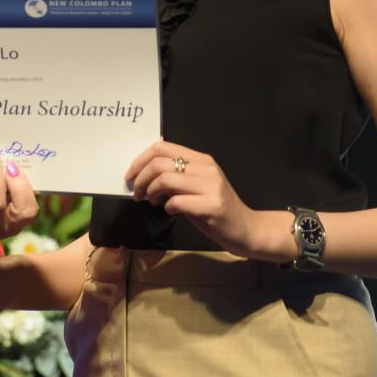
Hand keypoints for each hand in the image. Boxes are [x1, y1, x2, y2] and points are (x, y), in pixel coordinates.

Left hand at [126, 140, 260, 256]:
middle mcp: (206, 168)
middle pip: (159, 163)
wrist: (246, 229)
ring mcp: (211, 187)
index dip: (140, 160)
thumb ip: (177, 174)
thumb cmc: (216, 208)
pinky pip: (177, 202)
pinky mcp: (212, 206)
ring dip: (150, 192)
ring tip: (151, 201)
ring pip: (166, 180)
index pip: (162, 147)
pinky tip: (170, 211)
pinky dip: (167, 207)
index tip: (131, 175)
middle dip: (140, 179)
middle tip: (137, 193)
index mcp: (201, 160)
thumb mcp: (196, 185)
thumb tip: (149, 161)